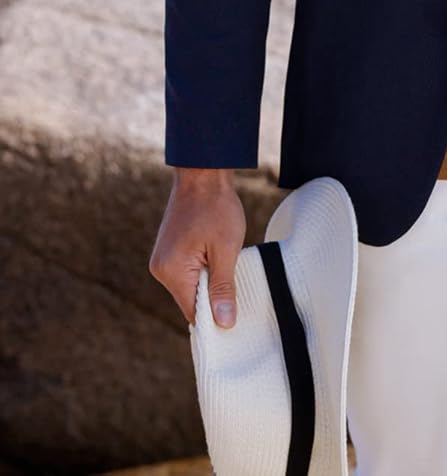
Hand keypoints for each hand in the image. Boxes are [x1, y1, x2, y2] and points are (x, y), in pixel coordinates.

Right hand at [149, 168, 245, 327]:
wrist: (202, 173)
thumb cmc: (216, 206)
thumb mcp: (226, 248)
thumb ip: (223, 287)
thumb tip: (224, 323)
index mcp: (172, 271)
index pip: (193, 313)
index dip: (215, 318)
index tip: (235, 316)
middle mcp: (160, 269)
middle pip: (191, 301)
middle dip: (213, 297)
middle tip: (236, 282)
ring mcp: (162, 259)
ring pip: (190, 286)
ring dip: (208, 281)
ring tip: (224, 260)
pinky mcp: (168, 251)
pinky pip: (187, 273)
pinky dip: (202, 271)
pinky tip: (215, 255)